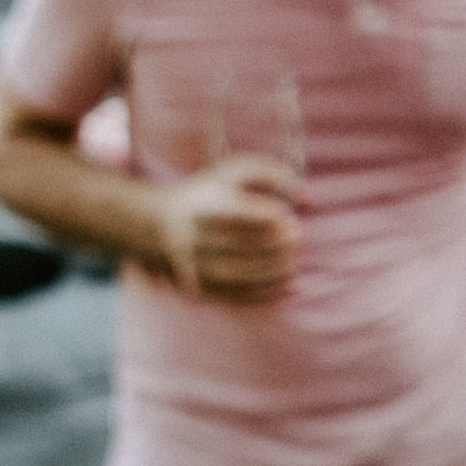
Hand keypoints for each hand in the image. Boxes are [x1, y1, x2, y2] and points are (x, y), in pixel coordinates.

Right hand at [160, 157, 298, 303]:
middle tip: (298, 240)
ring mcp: (194, 265)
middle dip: (272, 245)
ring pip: (235, 273)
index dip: (266, 217)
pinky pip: (233, 294)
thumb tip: (305, 198)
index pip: (236, 213)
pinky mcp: (199, 286)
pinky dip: (263, 293)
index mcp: (203, 206)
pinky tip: (288, 286)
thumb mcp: (238, 171)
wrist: (160, 225)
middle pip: (236, 245)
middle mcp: (194, 238)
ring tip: (294, 266)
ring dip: (269, 272)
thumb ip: (275, 174)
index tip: (288, 217)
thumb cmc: (212, 193)